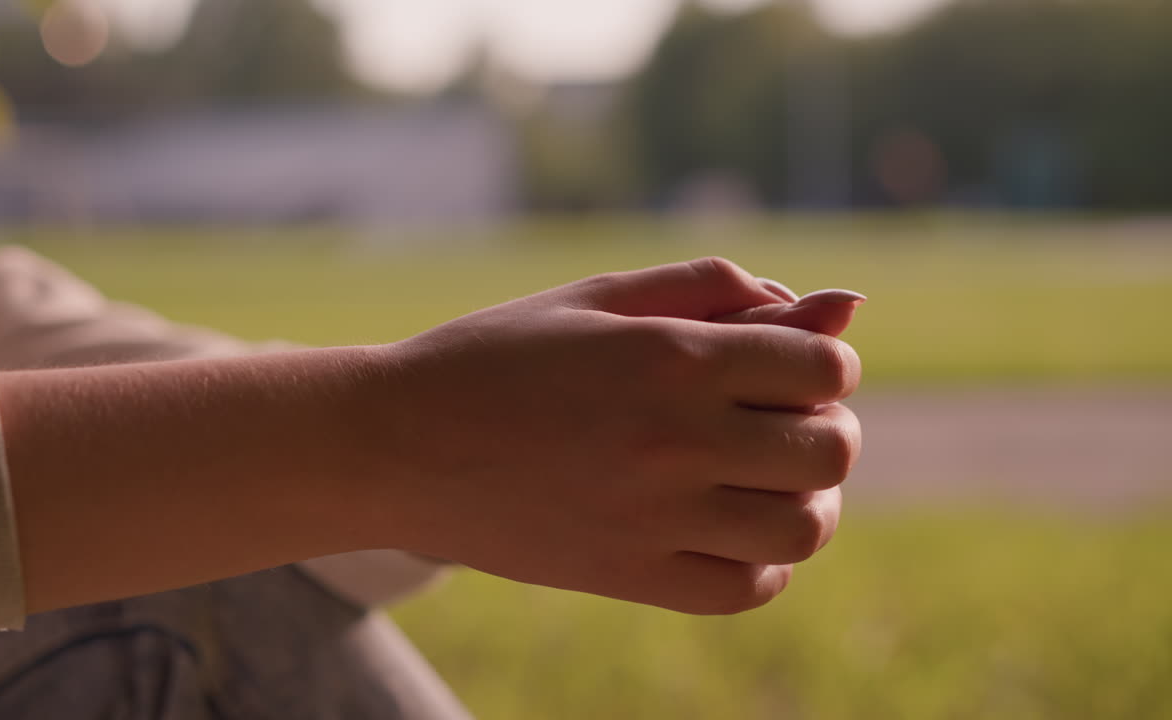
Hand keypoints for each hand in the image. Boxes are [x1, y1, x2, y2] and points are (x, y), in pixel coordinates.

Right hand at [371, 258, 862, 613]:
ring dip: (810, 501)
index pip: (823, 367)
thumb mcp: (598, 298)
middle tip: (782, 421)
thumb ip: (714, 288)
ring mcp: (651, 516)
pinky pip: (744, 588)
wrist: (396, 443)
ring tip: (769, 480)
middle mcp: (672, 439)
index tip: (791, 367)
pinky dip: (763, 562)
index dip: (827, 362)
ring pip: (803, 528)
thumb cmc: (499, 355)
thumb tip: (838, 305)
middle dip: (827, 428)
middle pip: (830, 450)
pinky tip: (730, 529)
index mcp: (669, 355)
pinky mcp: (626, 574)